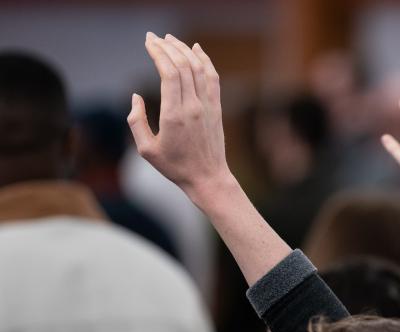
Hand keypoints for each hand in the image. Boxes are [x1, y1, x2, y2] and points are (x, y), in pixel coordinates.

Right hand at [127, 33, 230, 203]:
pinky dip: (205, 60)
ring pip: (198, 68)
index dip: (158, 53)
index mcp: (174, 115)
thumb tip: (135, 96)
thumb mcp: (146, 149)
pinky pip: (212, 78)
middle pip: (182, 66)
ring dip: (184, 49)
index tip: (148, 42)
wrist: (208, 178)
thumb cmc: (175, 167)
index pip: (169, 73)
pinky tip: (196, 48)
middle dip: (167, 46)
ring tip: (170, 39)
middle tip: (153, 37)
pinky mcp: (216, 109)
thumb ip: (136, 121)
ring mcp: (207, 107)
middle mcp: (193, 107)